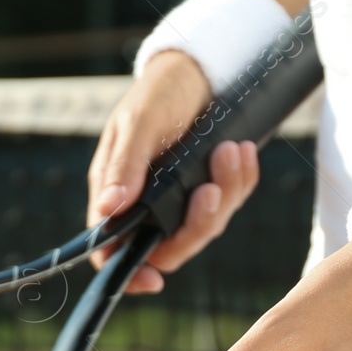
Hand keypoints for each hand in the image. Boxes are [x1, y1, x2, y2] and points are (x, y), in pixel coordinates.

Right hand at [87, 50, 260, 292]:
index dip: (127, 274)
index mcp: (116, 195)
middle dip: (197, 224)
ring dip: (225, 194)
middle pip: (169, 248)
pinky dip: (241, 182)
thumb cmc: (158, 93)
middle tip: (212, 188)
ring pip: (205, 228)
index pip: (112, 251)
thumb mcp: (140, 123)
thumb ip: (125, 166)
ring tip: (233, 151)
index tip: (153, 281)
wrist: (196, 69)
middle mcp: (145, 207)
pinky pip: (228, 204)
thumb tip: (108, 209)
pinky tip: (243, 153)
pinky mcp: (208, 190)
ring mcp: (179, 202)